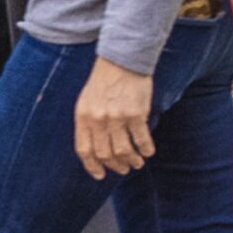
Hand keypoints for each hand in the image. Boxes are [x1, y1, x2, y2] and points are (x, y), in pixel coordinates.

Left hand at [72, 58, 154, 179]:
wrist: (123, 58)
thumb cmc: (105, 79)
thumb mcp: (87, 100)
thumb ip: (89, 122)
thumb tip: (95, 144)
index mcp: (83, 117)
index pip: (85, 150)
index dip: (92, 166)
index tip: (101, 174)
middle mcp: (98, 120)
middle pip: (105, 153)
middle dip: (115, 165)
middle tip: (124, 168)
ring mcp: (117, 117)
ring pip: (123, 150)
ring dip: (131, 160)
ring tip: (137, 163)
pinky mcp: (136, 113)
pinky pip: (141, 138)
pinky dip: (145, 148)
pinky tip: (148, 151)